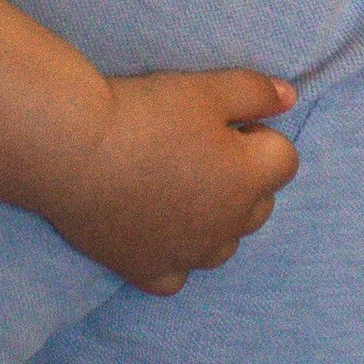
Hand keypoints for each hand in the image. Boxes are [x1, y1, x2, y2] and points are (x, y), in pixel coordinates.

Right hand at [50, 69, 298, 290]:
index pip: (285, 160)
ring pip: (224, 243)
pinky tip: (154, 226)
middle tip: (196, 148)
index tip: (223, 122)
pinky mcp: (148, 270)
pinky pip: (177, 275)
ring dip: (215, 217)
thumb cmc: (144, 114)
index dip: (258, 134)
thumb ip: (255, 93)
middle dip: (242, 178)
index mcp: (247, 180)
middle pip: (259, 205)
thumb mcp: (207, 89)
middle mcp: (226, 227)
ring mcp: (188, 255)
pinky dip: (174, 254)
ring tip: (175, 184)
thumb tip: (290, 98)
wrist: (73, 152)